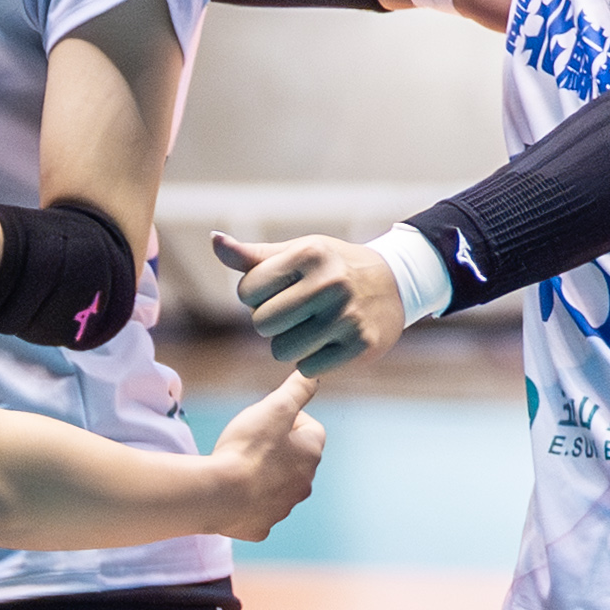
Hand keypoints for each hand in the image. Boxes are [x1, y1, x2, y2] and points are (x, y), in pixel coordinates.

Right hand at [196, 367, 325, 540]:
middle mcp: (304, 484)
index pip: (310, 427)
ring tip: (237, 466)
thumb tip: (314, 375)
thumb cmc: (248, 449)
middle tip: (249, 441)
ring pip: (278, 486)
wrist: (220, 495)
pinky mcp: (261, 526)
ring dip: (263, 475)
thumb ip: (297, 389)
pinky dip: (248, 502)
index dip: (288, 418)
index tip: (267, 419)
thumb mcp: (275, 407)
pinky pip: (258, 510)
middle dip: (277, 448)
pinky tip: (232, 492)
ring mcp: (283, 508)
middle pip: (295, 459)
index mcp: (311, 455)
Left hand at [214, 233, 406, 378]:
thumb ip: (252, 256)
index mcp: (309, 254)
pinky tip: (330, 341)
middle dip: (272, 322)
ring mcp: (347, 316)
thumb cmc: (332, 266)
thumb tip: (214, 240)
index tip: (281, 291)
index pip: (247, 291)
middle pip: (262, 324)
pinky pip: (308, 368)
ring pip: (281, 351)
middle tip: (297, 311)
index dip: (257, 296)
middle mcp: (330, 283)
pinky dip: (313, 359)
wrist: (395, 283)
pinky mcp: (360, 346)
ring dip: (290, 344)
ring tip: (313, 326)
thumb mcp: (297, 253)